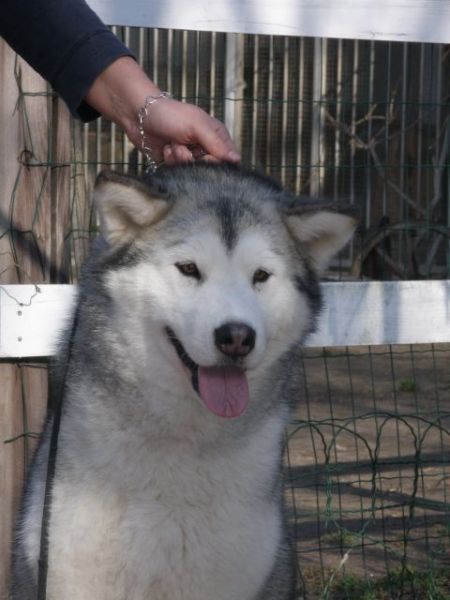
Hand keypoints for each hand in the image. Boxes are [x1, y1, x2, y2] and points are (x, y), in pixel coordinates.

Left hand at [85, 57, 239, 165]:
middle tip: (184, 145)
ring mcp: (190, 156)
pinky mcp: (176, 164)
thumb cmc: (170, 114)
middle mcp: (205, 147)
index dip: (217, 161)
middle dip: (194, 159)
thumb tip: (237, 160)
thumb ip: (217, 144)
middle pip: (210, 168)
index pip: (228, 159)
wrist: (139, 115)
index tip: (204, 155)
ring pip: (193, 172)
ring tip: (172, 144)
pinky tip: (166, 149)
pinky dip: (171, 161)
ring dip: (180, 158)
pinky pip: (179, 172)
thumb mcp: (197, 126)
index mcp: (216, 135)